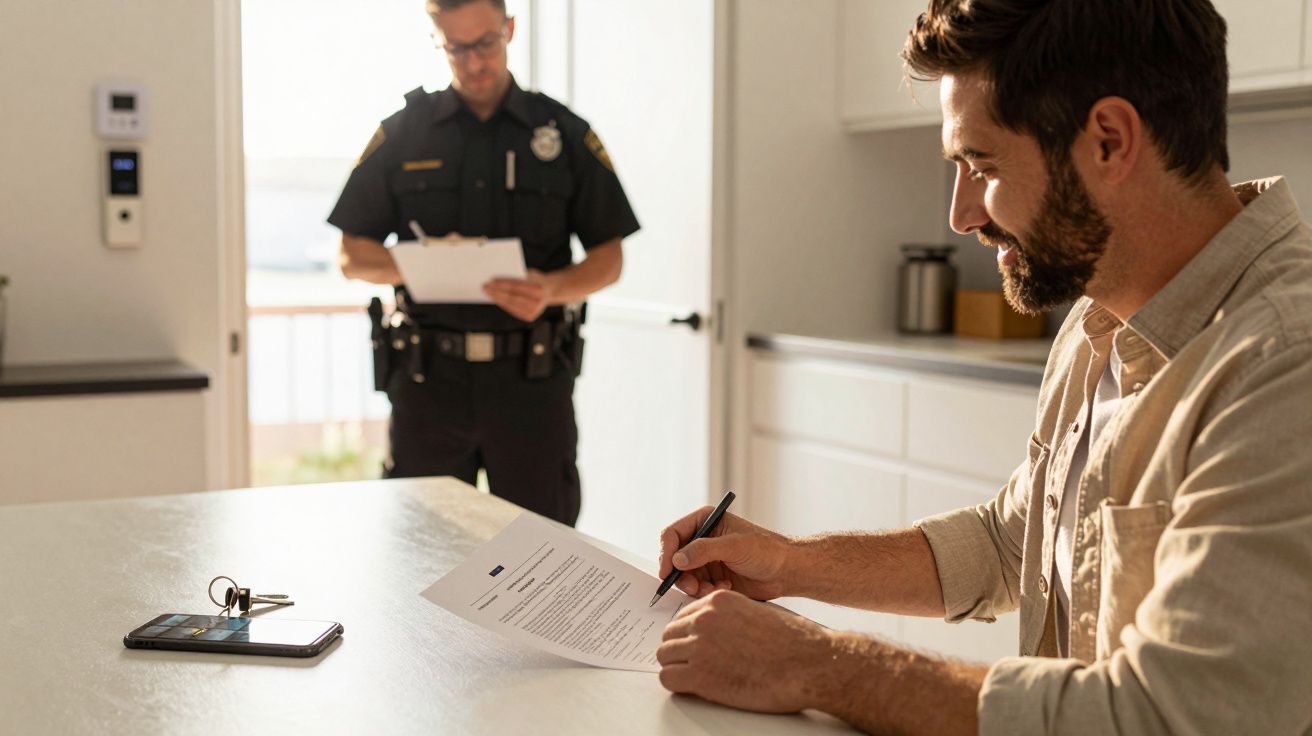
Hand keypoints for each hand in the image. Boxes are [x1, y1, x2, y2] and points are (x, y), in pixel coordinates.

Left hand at [483, 269, 556, 321]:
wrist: (551, 290)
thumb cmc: (536, 279)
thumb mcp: (530, 273)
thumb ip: (518, 276)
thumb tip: (498, 279)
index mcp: (539, 288)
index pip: (516, 285)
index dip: (503, 283)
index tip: (490, 280)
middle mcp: (537, 301)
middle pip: (512, 296)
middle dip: (496, 291)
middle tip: (484, 286)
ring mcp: (534, 311)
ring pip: (511, 304)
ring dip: (497, 298)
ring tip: (487, 292)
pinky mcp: (530, 317)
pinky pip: (513, 310)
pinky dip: (503, 304)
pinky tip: (495, 298)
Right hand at [657, 508, 791, 600]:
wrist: (785, 571)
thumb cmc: (766, 550)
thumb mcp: (735, 546)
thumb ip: (704, 550)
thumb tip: (677, 560)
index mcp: (705, 521)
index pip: (672, 534)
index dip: (666, 553)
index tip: (667, 573)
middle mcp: (701, 539)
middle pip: (674, 558)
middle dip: (681, 575)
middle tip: (693, 588)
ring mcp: (705, 559)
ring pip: (683, 576)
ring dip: (695, 586)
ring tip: (714, 589)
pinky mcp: (711, 576)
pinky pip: (696, 587)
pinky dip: (705, 591)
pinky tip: (725, 588)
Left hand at [657, 590, 832, 712]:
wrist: (808, 663)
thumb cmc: (792, 641)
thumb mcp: (756, 612)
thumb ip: (730, 616)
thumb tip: (717, 631)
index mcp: (718, 601)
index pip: (683, 615)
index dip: (688, 634)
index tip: (693, 645)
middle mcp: (704, 619)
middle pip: (669, 634)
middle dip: (679, 650)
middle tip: (692, 664)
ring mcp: (700, 646)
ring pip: (665, 655)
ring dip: (676, 667)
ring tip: (695, 677)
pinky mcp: (701, 675)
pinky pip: (668, 679)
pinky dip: (677, 685)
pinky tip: (693, 688)